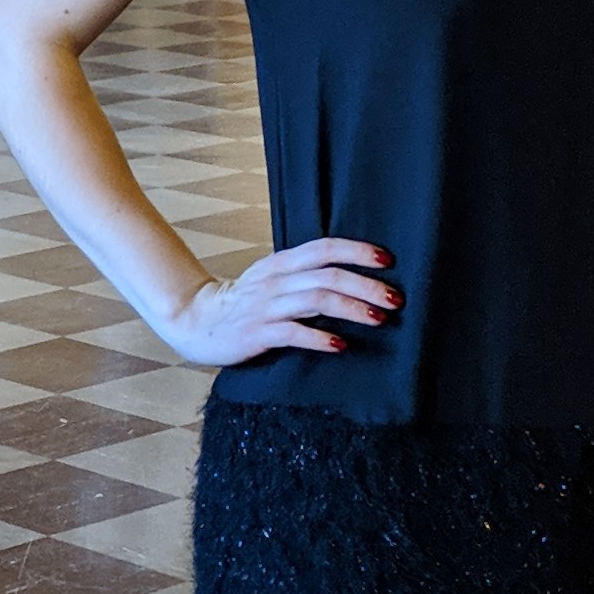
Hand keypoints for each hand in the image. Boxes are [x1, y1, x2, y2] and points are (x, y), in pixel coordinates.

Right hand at [159, 238, 398, 368]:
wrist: (198, 322)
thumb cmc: (246, 303)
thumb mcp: (275, 280)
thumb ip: (306, 276)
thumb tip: (353, 279)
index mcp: (282, 263)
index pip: (324, 248)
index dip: (357, 251)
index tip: (387, 260)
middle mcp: (275, 280)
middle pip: (328, 275)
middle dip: (365, 285)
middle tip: (395, 298)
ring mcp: (265, 306)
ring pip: (315, 300)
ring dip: (351, 309)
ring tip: (378, 318)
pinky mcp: (257, 333)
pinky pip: (292, 333)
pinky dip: (319, 338)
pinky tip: (340, 345)